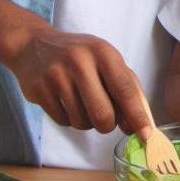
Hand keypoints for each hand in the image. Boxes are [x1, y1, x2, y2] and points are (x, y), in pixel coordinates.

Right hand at [2, 25, 149, 136]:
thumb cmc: (80, 55)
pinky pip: (63, 122)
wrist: (33, 45)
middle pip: (103, 115)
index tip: (146, 135)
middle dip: (108, 125)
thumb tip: (140, 122)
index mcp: (103, 53)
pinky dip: (69, 119)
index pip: (125, 90)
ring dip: (87, 122)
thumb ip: (126, 86)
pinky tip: (66, 102)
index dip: (137, 116)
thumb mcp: (106, 59)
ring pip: (82, 123)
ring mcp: (57, 76)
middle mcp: (80, 62)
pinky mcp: (39, 90)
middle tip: (107, 120)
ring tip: (83, 103)